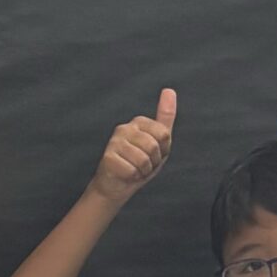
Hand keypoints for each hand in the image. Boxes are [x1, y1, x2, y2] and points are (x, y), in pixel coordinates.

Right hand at [90, 88, 176, 206]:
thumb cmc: (139, 165)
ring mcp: (114, 142)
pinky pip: (133, 170)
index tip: (152, 155)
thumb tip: (169, 90)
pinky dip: (132, 177)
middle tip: (142, 165)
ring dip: (143, 171)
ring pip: (143, 159)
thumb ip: (165, 117)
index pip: (163, 134)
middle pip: (154, 146)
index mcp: (138, 122)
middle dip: (153, 162)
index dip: (163, 150)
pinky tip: (125, 175)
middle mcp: (124, 128)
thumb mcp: (158, 142)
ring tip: (134, 170)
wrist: (116, 186)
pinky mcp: (108, 157)